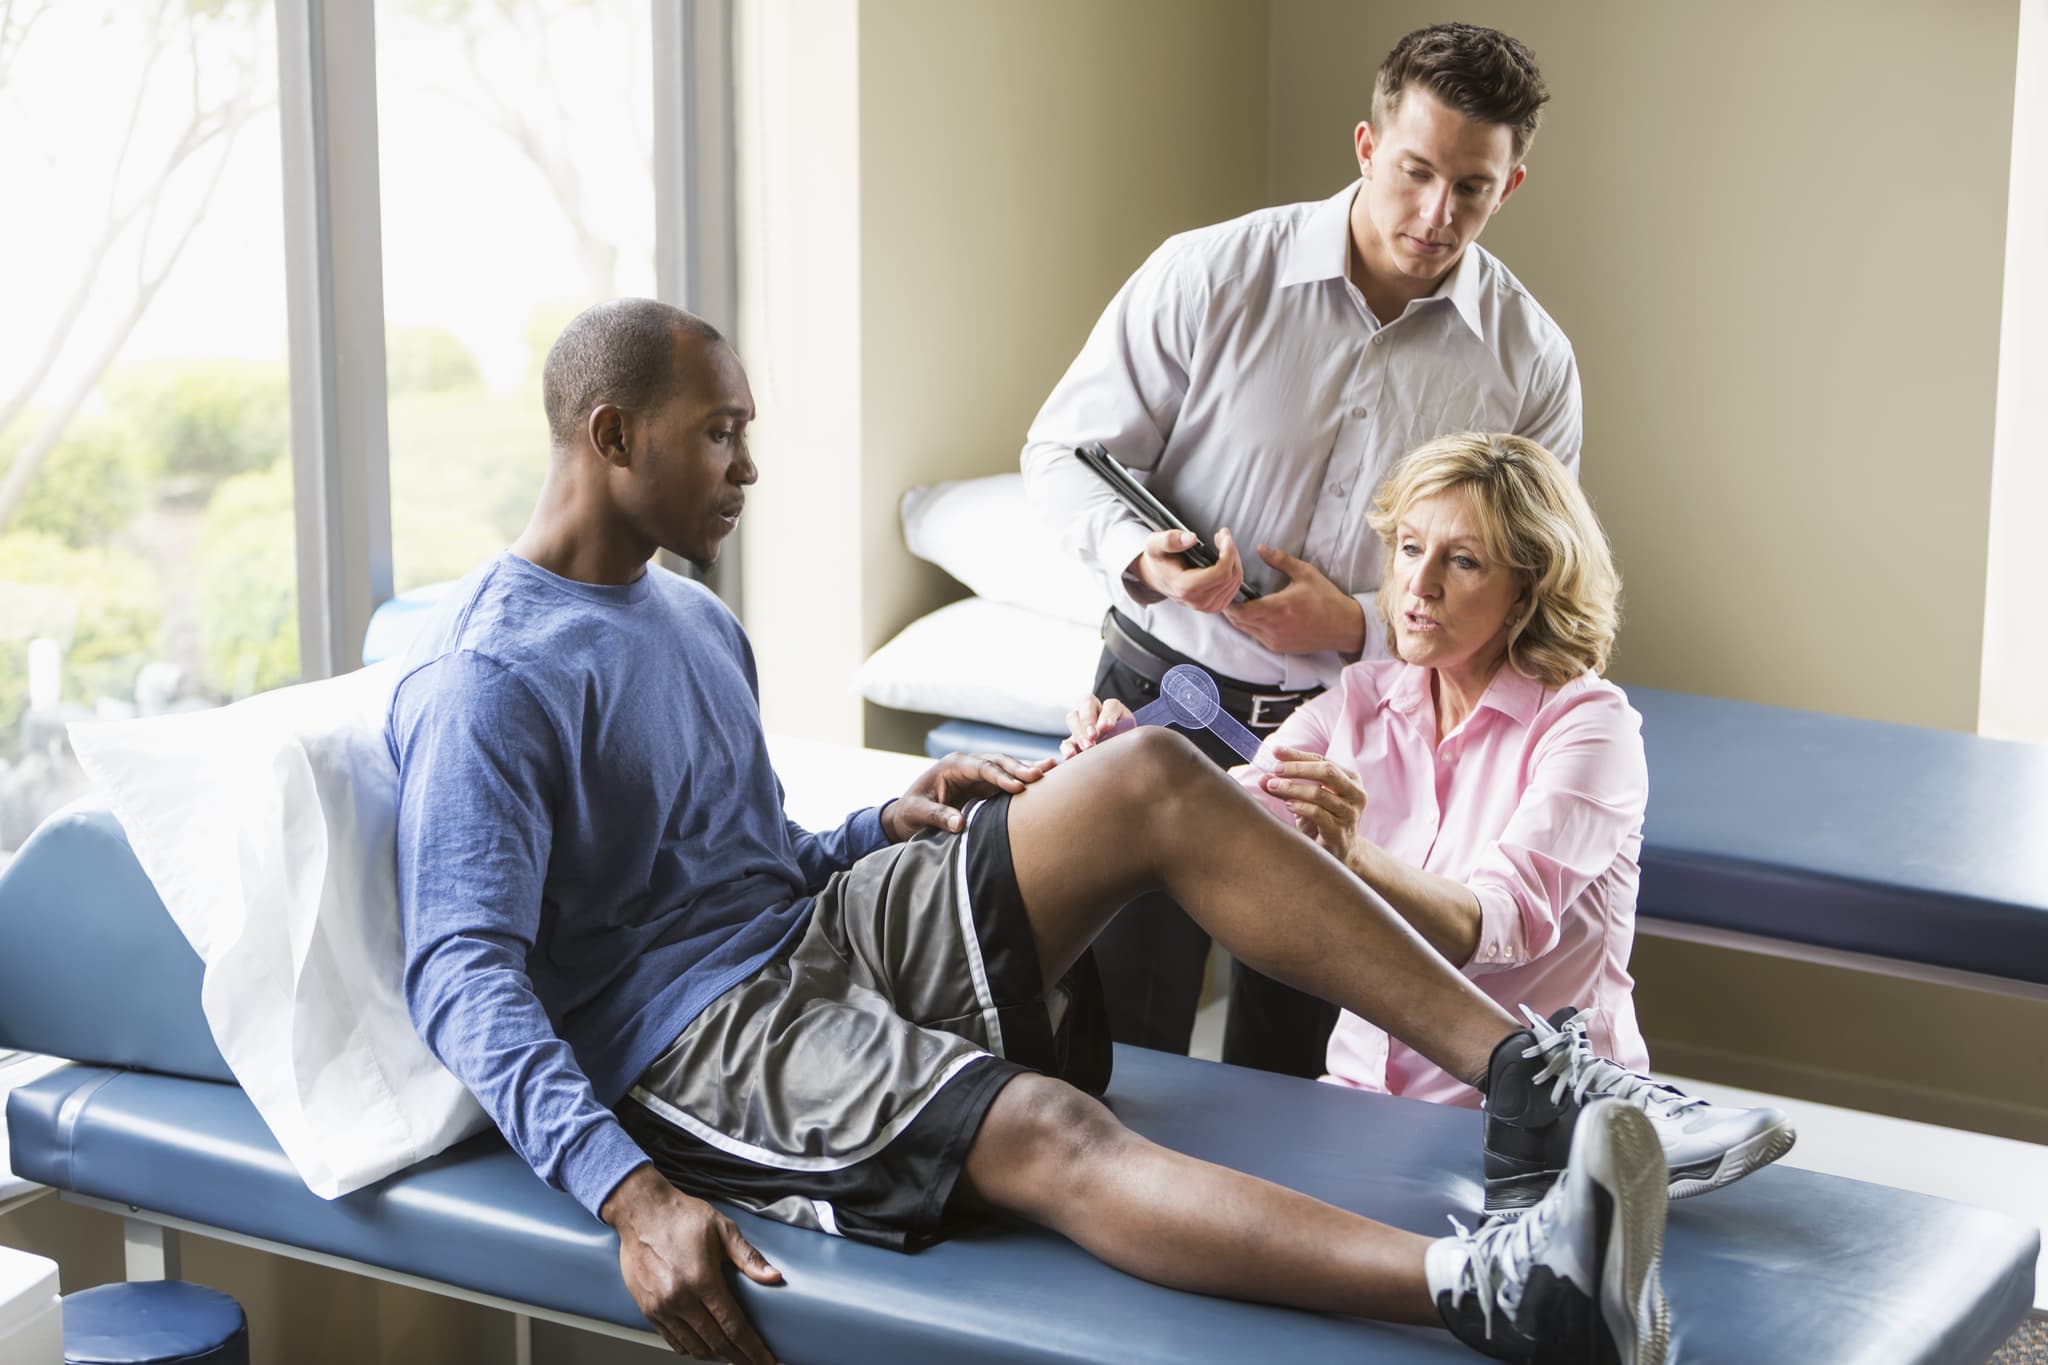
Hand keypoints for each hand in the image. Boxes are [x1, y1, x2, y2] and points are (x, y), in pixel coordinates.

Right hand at [603, 1164, 781, 1362]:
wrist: (640, 1211)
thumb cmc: (681, 1216)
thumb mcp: (722, 1229)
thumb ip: (748, 1257)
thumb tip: (774, 1277)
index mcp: (702, 1280)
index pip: (733, 1326)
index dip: (752, 1348)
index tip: (766, 1361)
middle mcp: (680, 1298)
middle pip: (715, 1341)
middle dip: (737, 1356)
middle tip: (752, 1362)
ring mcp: (661, 1307)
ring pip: (693, 1346)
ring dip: (714, 1355)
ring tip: (730, 1354)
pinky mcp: (647, 1309)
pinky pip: (672, 1340)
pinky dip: (690, 1348)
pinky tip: (702, 1346)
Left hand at [882, 751, 1054, 840]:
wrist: (906, 816)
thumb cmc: (909, 813)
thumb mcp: (917, 813)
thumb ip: (937, 816)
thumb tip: (960, 824)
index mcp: (952, 766)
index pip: (981, 767)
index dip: (999, 776)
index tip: (1017, 786)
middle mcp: (968, 766)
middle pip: (998, 763)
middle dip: (1019, 768)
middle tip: (1040, 774)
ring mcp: (978, 775)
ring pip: (1007, 769)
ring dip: (1027, 770)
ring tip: (1052, 768)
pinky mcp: (985, 787)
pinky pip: (1007, 782)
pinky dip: (1024, 779)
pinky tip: (1046, 775)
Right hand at [1060, 694, 1134, 759]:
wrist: (1121, 759)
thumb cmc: (1128, 745)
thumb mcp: (1131, 737)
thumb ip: (1125, 732)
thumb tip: (1113, 732)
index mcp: (1113, 709)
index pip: (1110, 705)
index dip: (1107, 714)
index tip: (1107, 727)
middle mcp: (1096, 712)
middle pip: (1086, 702)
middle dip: (1088, 720)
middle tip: (1093, 736)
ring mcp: (1082, 725)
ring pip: (1073, 718)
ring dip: (1079, 732)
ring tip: (1087, 747)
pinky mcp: (1073, 741)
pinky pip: (1066, 740)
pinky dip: (1067, 747)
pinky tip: (1071, 755)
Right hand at [1128, 527, 1243, 613]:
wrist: (1156, 577)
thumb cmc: (1158, 560)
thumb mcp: (1155, 544)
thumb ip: (1170, 540)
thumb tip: (1192, 539)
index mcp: (1185, 588)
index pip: (1221, 573)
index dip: (1228, 552)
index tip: (1224, 535)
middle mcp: (1198, 601)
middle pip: (1231, 576)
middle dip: (1232, 552)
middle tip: (1223, 535)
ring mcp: (1207, 606)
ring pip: (1235, 581)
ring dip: (1234, 559)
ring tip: (1223, 543)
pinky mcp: (1214, 606)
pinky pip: (1234, 588)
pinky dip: (1233, 570)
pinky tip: (1225, 558)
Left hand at [1222, 545, 1365, 655]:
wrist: (1343, 626)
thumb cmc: (1326, 598)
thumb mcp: (1305, 573)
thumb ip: (1280, 560)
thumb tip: (1260, 548)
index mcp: (1279, 608)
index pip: (1240, 611)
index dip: (1228, 603)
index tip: (1226, 591)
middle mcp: (1274, 628)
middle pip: (1238, 622)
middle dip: (1230, 609)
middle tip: (1228, 595)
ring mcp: (1276, 641)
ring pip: (1246, 631)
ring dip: (1240, 619)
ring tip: (1239, 603)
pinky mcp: (1279, 648)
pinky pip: (1257, 638)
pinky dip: (1252, 627)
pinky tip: (1256, 615)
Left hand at [1257, 745, 1367, 867]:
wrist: (1339, 852)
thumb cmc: (1322, 821)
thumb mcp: (1305, 799)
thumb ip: (1287, 786)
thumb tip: (1263, 776)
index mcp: (1350, 779)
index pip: (1322, 760)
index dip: (1297, 755)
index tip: (1275, 751)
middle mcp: (1355, 793)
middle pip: (1327, 771)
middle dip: (1298, 768)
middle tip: (1275, 769)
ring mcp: (1349, 813)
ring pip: (1319, 793)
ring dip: (1293, 788)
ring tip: (1274, 786)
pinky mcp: (1340, 832)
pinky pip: (1318, 814)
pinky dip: (1300, 807)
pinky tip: (1288, 804)